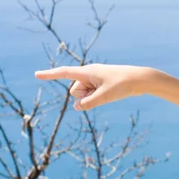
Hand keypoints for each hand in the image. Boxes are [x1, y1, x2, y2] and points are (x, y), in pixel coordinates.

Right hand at [35, 64, 151, 110]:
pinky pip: (92, 95)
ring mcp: (95, 80)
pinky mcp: (101, 85)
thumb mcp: (104, 96)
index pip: (64, 73)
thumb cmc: (123, 84)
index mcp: (88, 72)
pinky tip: (111, 93)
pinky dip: (97, 98)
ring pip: (83, 95)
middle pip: (75, 91)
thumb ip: (88, 103)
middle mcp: (89, 74)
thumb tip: (77, 107)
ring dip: (91, 98)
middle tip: (102, 92)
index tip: (36, 75)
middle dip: (83, 96)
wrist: (141, 80)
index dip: (50, 75)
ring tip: (109, 93)